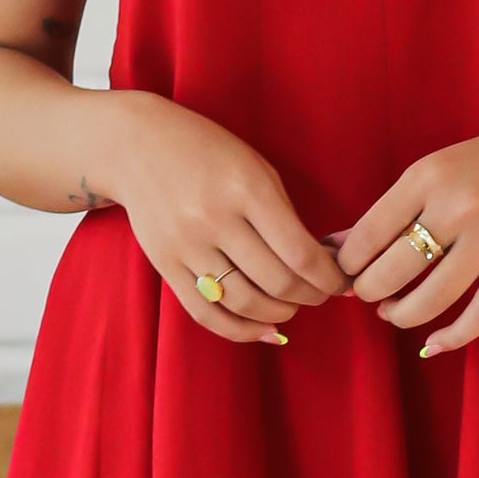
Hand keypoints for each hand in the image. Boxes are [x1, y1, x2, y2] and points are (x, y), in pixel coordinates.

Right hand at [92, 93, 348, 345]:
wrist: (137, 146)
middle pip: (277, 283)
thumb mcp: (255, 168)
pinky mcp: (165, 265)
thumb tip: (323, 264)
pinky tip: (263, 329)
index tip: (341, 283)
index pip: (300, 253)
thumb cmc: (208, 153)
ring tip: (291, 306)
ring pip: (244, 303)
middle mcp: (215, 219)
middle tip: (320, 295)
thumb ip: (286, 215)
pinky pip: (206, 314)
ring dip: (279, 314)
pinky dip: (241, 331)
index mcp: (247, 189)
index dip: (329, 279)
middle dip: (310, 297)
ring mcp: (186, 245)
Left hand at [338, 118, 478, 358]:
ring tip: (395, 313)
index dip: (349, 264)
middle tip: (369, 296)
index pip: (369, 233)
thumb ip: (390, 211)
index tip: (347, 274)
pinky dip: (451, 337)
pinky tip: (433, 343)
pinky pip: (478, 315)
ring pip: (431, 298)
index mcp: (427, 177)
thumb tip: (335, 247)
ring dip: (402, 315)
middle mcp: (457, 206)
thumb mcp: (435, 173)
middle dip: (370, 292)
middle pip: (394, 270)